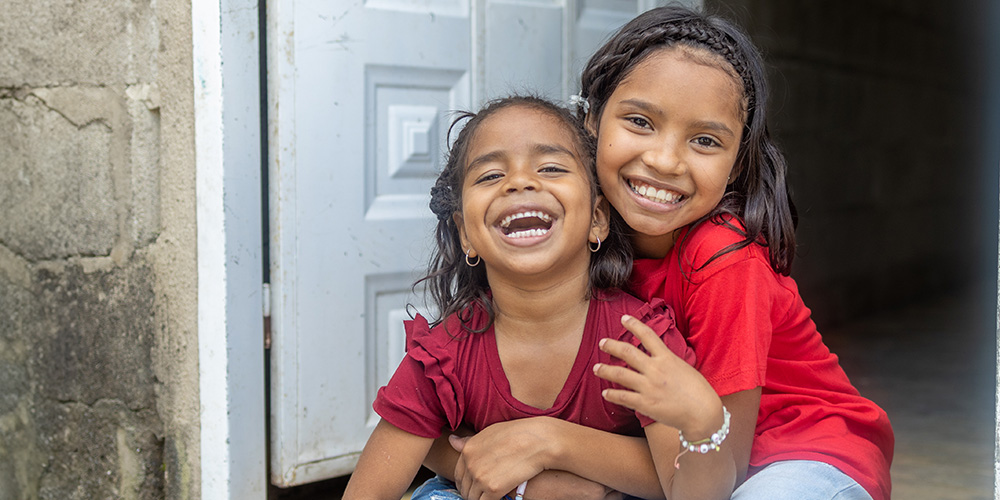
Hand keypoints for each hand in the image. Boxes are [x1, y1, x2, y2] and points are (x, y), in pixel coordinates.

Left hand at [449, 419, 550, 499]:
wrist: (538, 441)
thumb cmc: (518, 434)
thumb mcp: (490, 432)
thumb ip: (470, 441)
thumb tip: (452, 441)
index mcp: (468, 449)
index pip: (458, 474)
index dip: (466, 482)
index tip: (474, 485)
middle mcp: (470, 464)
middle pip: (464, 488)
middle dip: (471, 493)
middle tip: (483, 493)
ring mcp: (480, 477)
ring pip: (472, 498)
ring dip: (479, 499)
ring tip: (490, 496)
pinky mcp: (493, 489)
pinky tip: (498, 499)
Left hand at [593, 315, 721, 435]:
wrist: (703, 413)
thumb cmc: (698, 392)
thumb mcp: (684, 368)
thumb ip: (668, 362)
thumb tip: (659, 358)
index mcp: (667, 358)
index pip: (647, 335)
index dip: (634, 324)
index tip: (624, 318)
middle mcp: (655, 369)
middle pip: (628, 352)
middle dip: (612, 346)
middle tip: (602, 343)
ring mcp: (649, 386)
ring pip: (620, 374)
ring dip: (605, 370)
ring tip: (596, 368)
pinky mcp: (645, 404)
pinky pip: (623, 397)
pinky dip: (612, 394)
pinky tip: (605, 393)